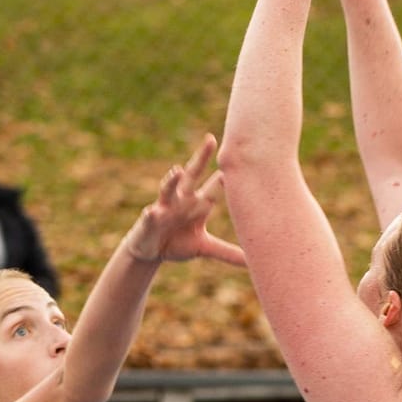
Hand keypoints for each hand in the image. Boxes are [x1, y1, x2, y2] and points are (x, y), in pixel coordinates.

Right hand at [127, 134, 246, 268]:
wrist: (151, 252)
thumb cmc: (178, 243)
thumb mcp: (205, 248)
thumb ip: (228, 252)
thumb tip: (252, 261)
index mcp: (199, 204)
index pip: (216, 186)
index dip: (228, 175)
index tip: (244, 159)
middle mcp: (183, 200)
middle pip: (193, 175)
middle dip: (201, 158)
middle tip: (211, 140)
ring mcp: (165, 207)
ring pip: (168, 189)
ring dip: (172, 180)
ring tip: (177, 171)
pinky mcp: (150, 220)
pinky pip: (150, 216)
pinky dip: (150, 215)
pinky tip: (151, 212)